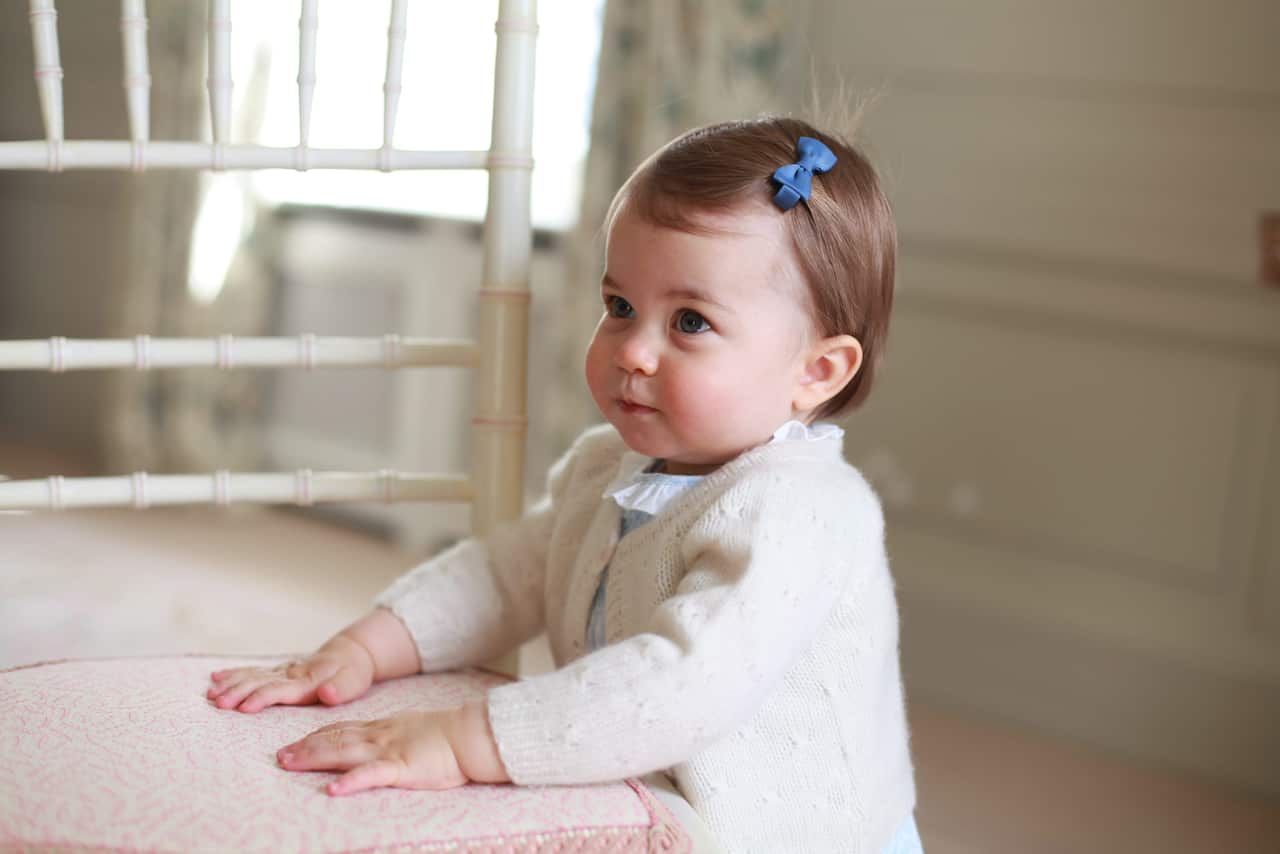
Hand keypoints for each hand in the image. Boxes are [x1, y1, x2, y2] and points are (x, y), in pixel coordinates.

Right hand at [207, 635, 374, 712]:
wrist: (352, 653)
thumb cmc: (352, 673)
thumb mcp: (353, 682)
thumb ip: (340, 689)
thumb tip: (326, 693)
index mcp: (306, 680)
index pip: (280, 689)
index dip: (262, 697)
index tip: (244, 708)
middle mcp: (290, 674)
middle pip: (259, 682)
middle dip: (237, 692)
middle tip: (216, 702)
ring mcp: (282, 670)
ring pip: (252, 675)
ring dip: (230, 684)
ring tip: (210, 693)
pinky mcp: (278, 670)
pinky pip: (253, 671)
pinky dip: (234, 673)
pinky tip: (216, 677)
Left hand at [276, 701, 509, 795]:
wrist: (471, 733)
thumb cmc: (449, 735)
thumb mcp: (415, 729)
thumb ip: (395, 736)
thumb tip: (381, 743)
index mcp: (385, 728)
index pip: (343, 728)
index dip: (317, 735)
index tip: (295, 742)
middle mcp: (380, 736)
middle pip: (335, 739)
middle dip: (305, 747)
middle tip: (279, 756)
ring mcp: (388, 751)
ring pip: (343, 752)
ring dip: (314, 757)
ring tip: (290, 763)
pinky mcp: (401, 768)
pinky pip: (372, 775)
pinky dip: (351, 782)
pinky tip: (333, 789)